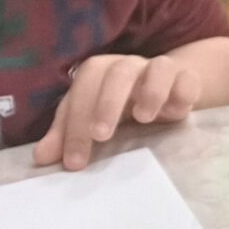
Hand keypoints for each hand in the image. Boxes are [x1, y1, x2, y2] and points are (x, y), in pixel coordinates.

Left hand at [34, 52, 211, 171]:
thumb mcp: (93, 119)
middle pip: (116, 72)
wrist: (168, 88)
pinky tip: (176, 113)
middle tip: (101, 136)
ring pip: (157, 67)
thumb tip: (40, 158)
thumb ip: (67, 135)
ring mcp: (160, 70)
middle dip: (107, 103)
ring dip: (150, 92)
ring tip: (144, 119)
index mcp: (100, 73)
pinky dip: (182, 92)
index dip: (75, 124)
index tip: (74, 162)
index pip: (83, 90)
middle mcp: (129, 66)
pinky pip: (187, 79)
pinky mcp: (187, 80)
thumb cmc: (123, 105)